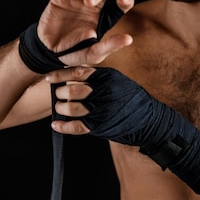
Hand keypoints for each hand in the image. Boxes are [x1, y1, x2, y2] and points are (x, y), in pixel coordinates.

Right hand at [38, 0, 133, 65]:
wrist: (49, 51)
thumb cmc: (74, 53)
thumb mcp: (92, 54)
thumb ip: (109, 46)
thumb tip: (128, 39)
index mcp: (104, 18)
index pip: (120, 6)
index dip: (125, 0)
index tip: (122, 0)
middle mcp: (93, 7)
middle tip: (89, 2)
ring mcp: (77, 0)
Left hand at [46, 66, 199, 194]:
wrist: (150, 120)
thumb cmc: (132, 99)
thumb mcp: (119, 81)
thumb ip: (100, 77)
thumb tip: (77, 73)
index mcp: (108, 77)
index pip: (79, 72)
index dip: (61, 74)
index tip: (50, 76)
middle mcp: (104, 92)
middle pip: (73, 89)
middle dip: (61, 91)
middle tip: (57, 93)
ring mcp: (102, 110)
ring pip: (72, 108)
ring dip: (61, 108)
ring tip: (58, 107)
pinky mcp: (101, 127)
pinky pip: (77, 126)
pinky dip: (64, 126)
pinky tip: (56, 124)